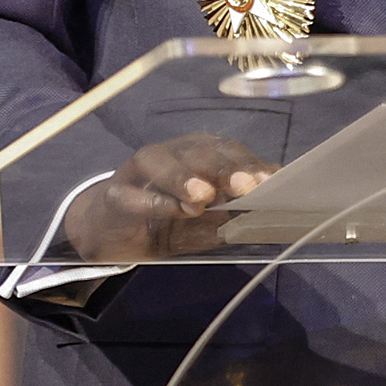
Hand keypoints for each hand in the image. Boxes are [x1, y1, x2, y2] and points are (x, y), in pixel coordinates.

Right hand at [63, 134, 274, 263]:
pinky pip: (133, 194)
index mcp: (199, 155)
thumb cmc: (168, 221)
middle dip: (223, 168)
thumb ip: (235, 212)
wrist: (114, 233)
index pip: (227, 151)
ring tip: (203, 197)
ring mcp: (139, 171)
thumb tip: (270, 208)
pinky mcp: (114, 193)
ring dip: (184, 177)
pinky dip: (153, 201)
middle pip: (198, 151)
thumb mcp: (208, 221)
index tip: (268, 182)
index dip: (248, 164)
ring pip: (160, 161)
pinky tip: (173, 211)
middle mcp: (171, 154)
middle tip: (243, 186)